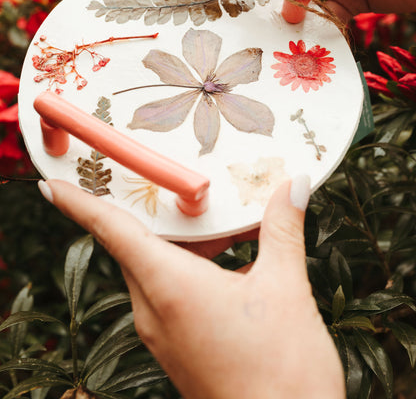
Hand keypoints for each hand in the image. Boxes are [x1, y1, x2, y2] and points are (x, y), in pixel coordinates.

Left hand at [38, 177, 344, 398]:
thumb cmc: (283, 374)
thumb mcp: (286, 289)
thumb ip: (283, 229)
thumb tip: (293, 184)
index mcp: (171, 288)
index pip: (112, 232)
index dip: (80, 204)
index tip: (53, 186)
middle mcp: (155, 311)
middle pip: (133, 245)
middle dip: (142, 211)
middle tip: (156, 176)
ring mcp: (164, 335)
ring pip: (152, 269)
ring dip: (174, 240)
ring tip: (209, 216)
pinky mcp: (178, 349)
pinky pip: (166, 293)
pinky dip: (184, 266)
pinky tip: (224, 258)